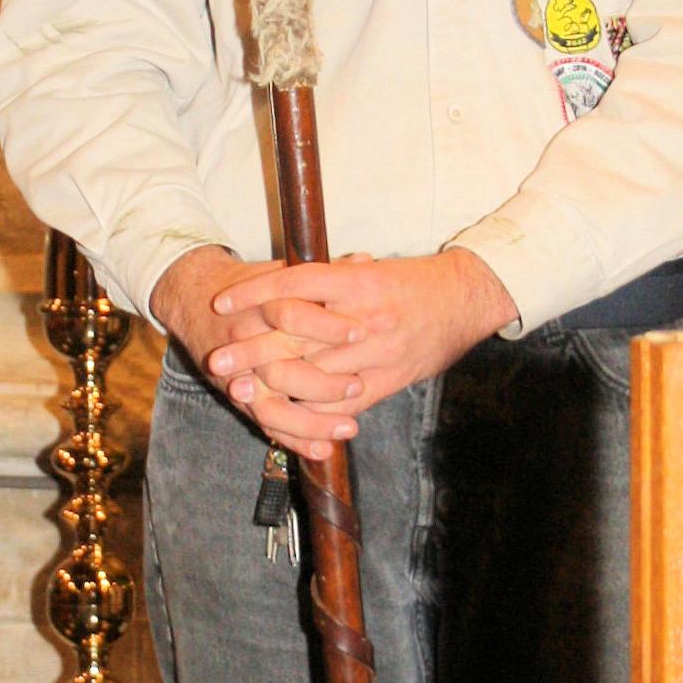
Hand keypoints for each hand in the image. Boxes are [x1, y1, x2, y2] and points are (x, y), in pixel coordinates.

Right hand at [149, 245, 368, 458]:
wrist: (196, 298)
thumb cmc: (251, 285)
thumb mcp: (282, 272)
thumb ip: (324, 272)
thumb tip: (367, 261)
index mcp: (262, 304)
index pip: (293, 314)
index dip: (327, 324)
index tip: (361, 331)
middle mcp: (246, 341)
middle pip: (283, 367)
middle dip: (324, 381)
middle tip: (358, 386)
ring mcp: (239, 373)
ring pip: (274, 406)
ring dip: (313, 421)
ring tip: (348, 428)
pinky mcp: (237, 396)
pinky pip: (266, 424)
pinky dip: (295, 439)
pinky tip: (323, 450)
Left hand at [210, 248, 517, 415]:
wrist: (464, 300)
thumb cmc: (413, 281)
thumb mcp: (370, 269)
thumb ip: (330, 277)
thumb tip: (284, 278)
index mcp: (357, 282)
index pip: (293, 284)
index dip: (254, 294)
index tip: (222, 303)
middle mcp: (364, 319)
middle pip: (296, 336)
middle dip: (252, 350)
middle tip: (218, 359)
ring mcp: (376, 354)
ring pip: (315, 375)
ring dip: (272, 385)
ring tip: (239, 390)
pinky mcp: (387, 381)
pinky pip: (341, 403)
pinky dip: (310, 411)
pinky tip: (284, 413)